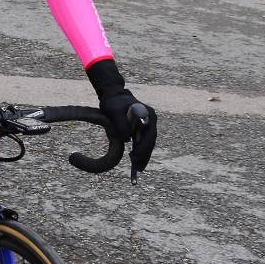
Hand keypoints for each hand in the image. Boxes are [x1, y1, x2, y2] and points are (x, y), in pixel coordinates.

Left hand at [87, 58, 156, 172]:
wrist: (113, 95)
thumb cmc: (113, 102)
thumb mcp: (113, 111)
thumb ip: (121, 124)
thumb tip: (127, 140)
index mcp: (147, 113)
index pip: (149, 134)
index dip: (144, 148)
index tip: (136, 157)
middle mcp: (151, 118)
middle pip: (151, 140)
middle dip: (145, 155)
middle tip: (138, 168)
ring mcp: (148, 123)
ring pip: (148, 142)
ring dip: (144, 155)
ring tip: (138, 168)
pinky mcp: (143, 127)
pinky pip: (144, 141)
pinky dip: (141, 151)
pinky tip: (136, 161)